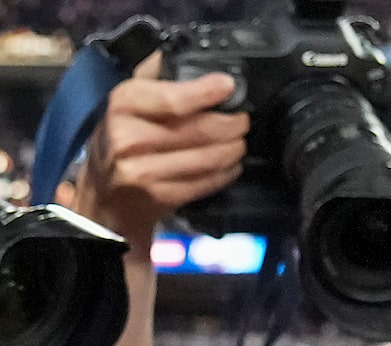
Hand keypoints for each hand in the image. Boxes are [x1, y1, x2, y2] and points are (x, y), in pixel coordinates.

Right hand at [72, 52, 249, 246]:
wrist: (104, 193)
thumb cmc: (119, 140)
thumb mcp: (126, 103)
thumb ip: (154, 80)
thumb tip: (184, 59)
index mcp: (124, 105)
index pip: (173, 99)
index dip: (206, 93)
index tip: (228, 86)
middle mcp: (130, 137)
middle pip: (200, 130)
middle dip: (231, 125)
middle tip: (242, 121)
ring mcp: (144, 170)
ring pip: (208, 158)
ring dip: (233, 149)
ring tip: (239, 142)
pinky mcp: (160, 197)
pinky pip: (206, 182)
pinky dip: (226, 172)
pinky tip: (231, 164)